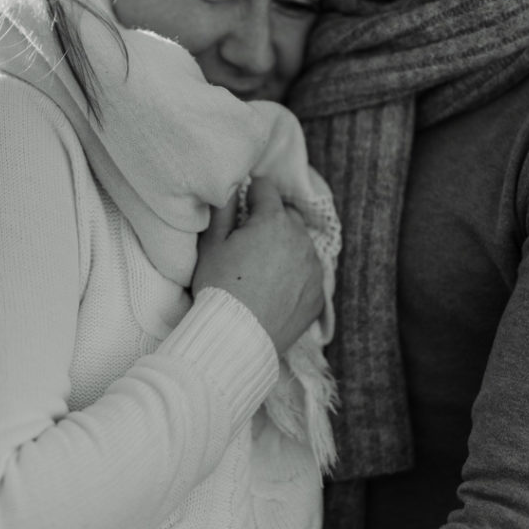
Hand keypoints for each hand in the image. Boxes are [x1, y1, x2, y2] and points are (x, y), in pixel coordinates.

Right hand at [193, 176, 323, 354]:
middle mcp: (300, 240)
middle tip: (251, 239)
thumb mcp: (211, 245)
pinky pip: (309, 273)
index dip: (251, 194)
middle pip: (287, 215)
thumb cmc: (218, 289)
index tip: (243, 205)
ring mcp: (313, 268)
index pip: (266, 189)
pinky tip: (276, 287)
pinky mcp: (318, 294)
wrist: (237, 338)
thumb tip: (231, 191)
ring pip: (301, 244)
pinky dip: (296, 273)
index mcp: (273, 222)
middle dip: (271, 220)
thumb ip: (223, 210)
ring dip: (286, 246)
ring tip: (263, 267)